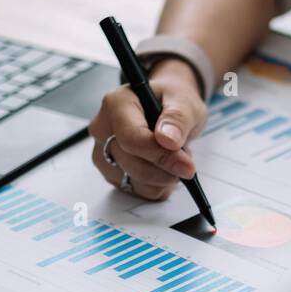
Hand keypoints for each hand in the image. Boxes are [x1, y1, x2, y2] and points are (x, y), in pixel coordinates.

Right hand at [87, 59, 205, 199]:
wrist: (167, 106)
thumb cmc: (171, 100)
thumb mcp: (184, 101)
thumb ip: (178, 118)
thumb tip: (169, 140)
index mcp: (116, 105)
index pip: (132, 139)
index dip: (161, 156)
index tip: (187, 165)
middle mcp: (103, 130)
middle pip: (133, 165)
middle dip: (166, 168)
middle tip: (186, 157)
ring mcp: (104, 154)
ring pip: (135, 183)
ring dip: (163, 177)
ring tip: (173, 156)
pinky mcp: (111, 173)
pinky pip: (138, 191)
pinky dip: (158, 185)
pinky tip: (164, 167)